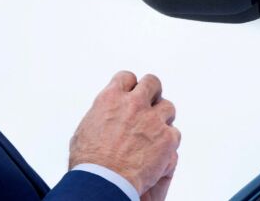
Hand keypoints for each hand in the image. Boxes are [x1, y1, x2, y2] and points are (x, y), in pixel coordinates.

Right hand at [68, 71, 180, 195]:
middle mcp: (133, 104)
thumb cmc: (89, 162)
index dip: (131, 86)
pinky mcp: (166, 138)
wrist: (104, 182)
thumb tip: (102, 115)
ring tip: (157, 131)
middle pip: (152, 83)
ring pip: (168, 107)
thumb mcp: (85, 130)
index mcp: (111, 98)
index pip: (127, 78)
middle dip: (153, 92)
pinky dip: (168, 142)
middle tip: (151, 104)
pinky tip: (160, 152)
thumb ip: (99, 116)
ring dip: (163, 117)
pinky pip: (175, 134)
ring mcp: (152, 120)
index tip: (132, 94)